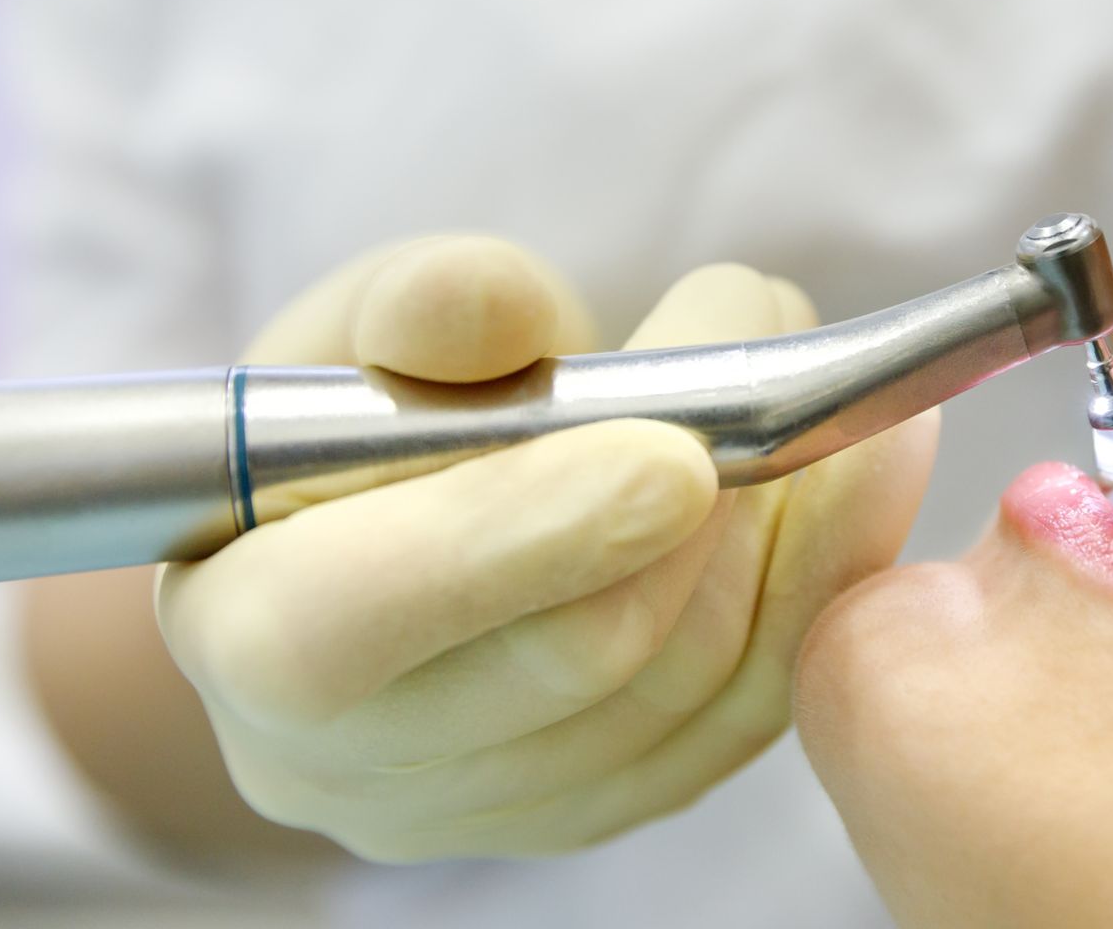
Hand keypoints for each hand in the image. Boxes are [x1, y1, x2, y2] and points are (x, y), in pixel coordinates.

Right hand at [156, 235, 938, 860]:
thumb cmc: (360, 405)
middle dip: (705, 501)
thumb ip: (413, 307)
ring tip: (854, 409)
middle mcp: (358, 766)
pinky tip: (865, 480)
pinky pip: (745, 716)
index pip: (360, 622)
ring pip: (687, 691)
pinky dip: (819, 588)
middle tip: (774, 350)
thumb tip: (489, 306)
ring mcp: (492, 807)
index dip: (522, 535)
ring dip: (792, 536)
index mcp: (247, 635)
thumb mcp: (355, 323)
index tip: (676, 449)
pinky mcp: (606, 802)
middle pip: (572, 660)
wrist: (391, 516)